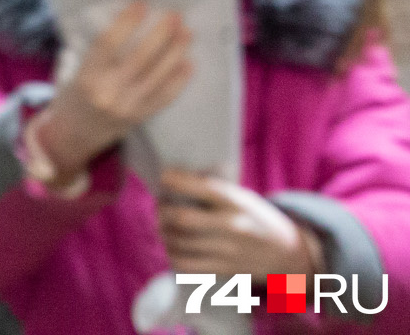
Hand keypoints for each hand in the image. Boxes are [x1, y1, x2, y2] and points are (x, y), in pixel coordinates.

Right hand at [32, 1, 192, 183]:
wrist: (73, 138)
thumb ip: (92, 52)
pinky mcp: (142, 117)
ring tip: (186, 32)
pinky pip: (166, 96)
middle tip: (175, 15)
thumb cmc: (70, 98)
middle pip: (141, 57)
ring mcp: (129, 106)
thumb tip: (119, 24)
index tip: (141, 4)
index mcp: (87, 77)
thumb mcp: (70, 72)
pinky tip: (188, 63)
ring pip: (159, 75)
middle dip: (161, 34)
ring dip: (176, 51)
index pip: (109, 44)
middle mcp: (109, 92)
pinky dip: (180, 80)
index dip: (127, 22)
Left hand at [158, 170, 321, 275]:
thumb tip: (173, 180)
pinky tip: (172, 246)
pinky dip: (172, 254)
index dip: (174, 181)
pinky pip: (185, 264)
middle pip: (182, 218)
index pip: (201, 188)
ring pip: (179, 242)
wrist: (288, 254)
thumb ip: (215, 190)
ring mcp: (227, 251)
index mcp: (236, 202)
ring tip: (163, 225)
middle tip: (160, 205)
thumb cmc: (256, 218)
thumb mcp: (243, 197)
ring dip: (163, 231)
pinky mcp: (223, 269)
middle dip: (163, 210)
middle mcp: (232, 226)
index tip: (163, 177)